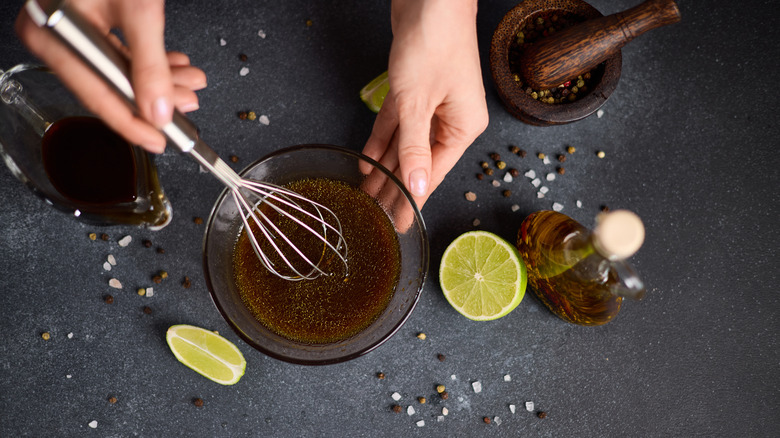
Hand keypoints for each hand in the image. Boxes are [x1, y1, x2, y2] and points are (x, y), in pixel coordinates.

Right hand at [15, 0, 206, 152]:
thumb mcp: (139, 11)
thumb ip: (150, 64)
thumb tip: (159, 110)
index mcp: (52, 33)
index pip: (96, 94)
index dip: (131, 123)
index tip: (158, 141)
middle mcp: (56, 34)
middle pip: (111, 85)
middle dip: (157, 97)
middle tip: (188, 105)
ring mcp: (73, 29)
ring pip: (122, 70)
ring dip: (161, 79)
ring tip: (191, 82)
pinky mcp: (91, 22)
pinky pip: (122, 52)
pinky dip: (152, 61)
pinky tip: (176, 67)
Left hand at [362, 0, 488, 208]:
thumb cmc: (434, 41)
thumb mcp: (418, 102)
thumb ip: (414, 148)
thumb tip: (418, 189)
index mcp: (463, 125)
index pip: (433, 173)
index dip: (413, 200)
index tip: (401, 224)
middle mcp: (450, 118)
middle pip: (418, 162)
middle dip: (395, 188)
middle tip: (377, 216)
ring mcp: (432, 104)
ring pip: (404, 144)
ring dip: (384, 167)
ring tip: (367, 194)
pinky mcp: (413, 90)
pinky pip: (396, 123)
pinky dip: (381, 139)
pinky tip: (366, 159)